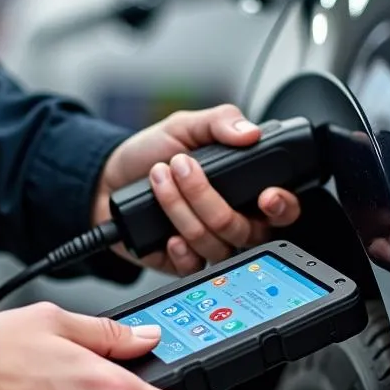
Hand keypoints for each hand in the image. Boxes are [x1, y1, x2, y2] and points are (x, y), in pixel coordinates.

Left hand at [94, 104, 301, 274]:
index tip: (266, 195)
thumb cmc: (151, 153)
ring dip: (182, 209)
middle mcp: (233, 221)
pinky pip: (194, 267)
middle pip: (244, 228)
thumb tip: (250, 131)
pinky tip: (166, 232)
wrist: (107, 179)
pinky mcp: (184, 263)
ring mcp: (209, 244)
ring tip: (158, 179)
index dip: (281, 206)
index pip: (282, 208)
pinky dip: (180, 248)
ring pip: (215, 244)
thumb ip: (220, 121)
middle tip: (180, 165)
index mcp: (245, 189)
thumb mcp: (186, 125)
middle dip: (207, 196)